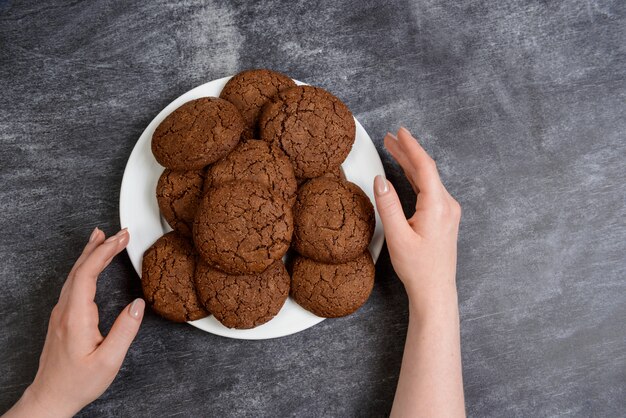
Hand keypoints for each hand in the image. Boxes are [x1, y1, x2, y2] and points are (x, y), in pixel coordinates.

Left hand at [4, 228, 144, 417]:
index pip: (88, 272)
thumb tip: (138, 305)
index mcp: (76, 316)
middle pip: (80, 268)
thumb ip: (125, 331)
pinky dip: (84, 266)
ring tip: (103, 237)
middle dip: (101, 246)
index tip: (122, 238)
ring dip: (90, 253)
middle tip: (120, 232)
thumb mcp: (108, 361)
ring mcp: (61, 312)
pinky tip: (90, 264)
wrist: (51, 397)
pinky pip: (73, 283)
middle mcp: (64, 310)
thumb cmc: (78, 382)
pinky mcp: (62, 317)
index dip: (105, 252)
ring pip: (74, 273)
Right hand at [378, 128, 464, 416]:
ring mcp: (448, 212)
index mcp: (437, 205)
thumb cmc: (418, 268)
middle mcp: (447, 205)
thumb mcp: (397, 236)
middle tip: (389, 138)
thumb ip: (388, 205)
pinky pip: (430, 190)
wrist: (435, 291)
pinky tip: (405, 174)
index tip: (400, 132)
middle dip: (407, 152)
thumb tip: (380, 180)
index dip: (411, 147)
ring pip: (428, 180)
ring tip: (394, 150)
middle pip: (427, 170)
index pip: (424, 167)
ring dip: (410, 165)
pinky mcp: (444, 219)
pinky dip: (416, 178)